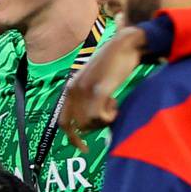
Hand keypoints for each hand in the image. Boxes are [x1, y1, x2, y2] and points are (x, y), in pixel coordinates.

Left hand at [61, 27, 145, 150]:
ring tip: (114, 103)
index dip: (73, 139)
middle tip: (110, 110)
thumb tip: (91, 122)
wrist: (127, 42)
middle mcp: (73, 90)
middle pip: (79, 126)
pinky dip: (108, 116)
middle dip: (96, 125)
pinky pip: (98, 116)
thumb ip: (89, 99)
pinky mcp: (98, 89)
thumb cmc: (115, 63)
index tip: (85, 149)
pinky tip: (116, 104)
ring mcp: (84, 89)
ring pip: (89, 123)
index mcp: (70, 89)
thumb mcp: (95, 82)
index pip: (63, 123)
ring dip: (104, 119)